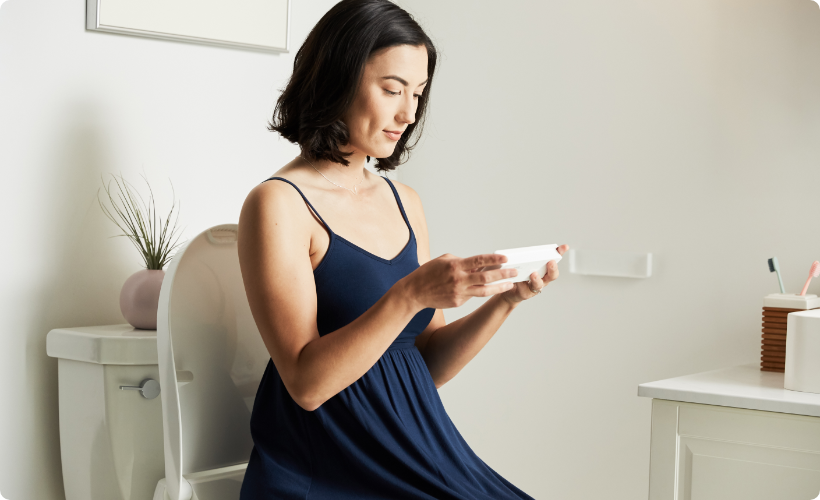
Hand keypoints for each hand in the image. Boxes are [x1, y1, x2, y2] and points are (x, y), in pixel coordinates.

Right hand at [401, 253, 517, 309]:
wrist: (415, 292)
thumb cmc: (429, 273)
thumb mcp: (444, 260)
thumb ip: (462, 262)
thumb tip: (478, 264)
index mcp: (455, 265)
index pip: (479, 260)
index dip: (494, 259)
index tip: (506, 258)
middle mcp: (459, 279)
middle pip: (486, 276)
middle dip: (503, 274)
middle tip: (514, 272)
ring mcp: (459, 292)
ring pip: (484, 290)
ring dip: (499, 287)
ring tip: (509, 284)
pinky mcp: (458, 302)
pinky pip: (472, 295)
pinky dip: (479, 291)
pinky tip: (486, 288)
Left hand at [502, 244, 568, 305]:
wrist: (511, 291)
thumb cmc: (520, 275)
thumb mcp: (524, 264)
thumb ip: (526, 257)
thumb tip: (526, 248)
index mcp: (544, 270)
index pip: (555, 260)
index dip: (560, 253)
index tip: (565, 247)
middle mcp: (543, 279)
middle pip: (552, 275)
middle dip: (553, 268)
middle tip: (551, 262)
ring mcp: (535, 287)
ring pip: (539, 284)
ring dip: (537, 279)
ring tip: (533, 274)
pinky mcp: (525, 293)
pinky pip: (525, 289)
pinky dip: (521, 284)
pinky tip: (518, 280)